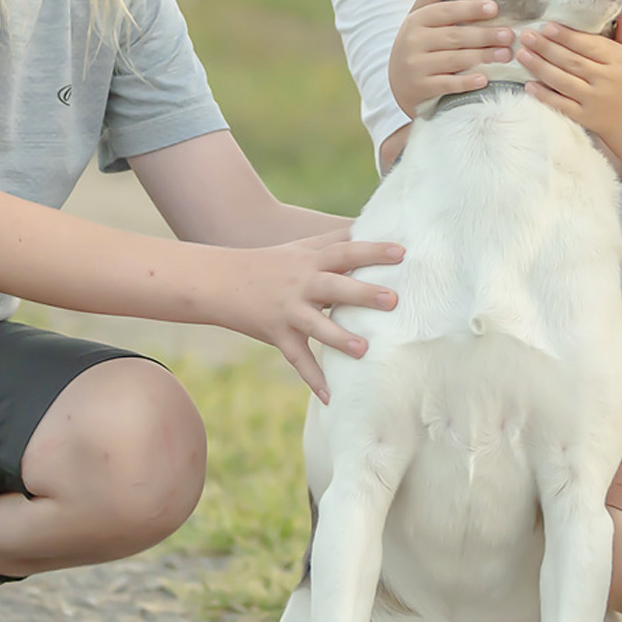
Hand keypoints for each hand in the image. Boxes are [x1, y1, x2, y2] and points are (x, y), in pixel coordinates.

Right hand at [216, 233, 403, 399]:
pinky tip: (330, 396)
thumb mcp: (301, 246)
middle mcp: (301, 284)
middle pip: (334, 286)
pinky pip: (297, 358)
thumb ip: (335, 238)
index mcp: (311, 260)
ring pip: (316, 325)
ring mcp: (288, 310)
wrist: (220, 281)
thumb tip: (369, 224)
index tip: (401, 253)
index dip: (372, 250)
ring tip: (364, 349)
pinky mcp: (277, 334)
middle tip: (393, 300)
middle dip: (363, 293)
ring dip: (339, 338)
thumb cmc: (271, 263)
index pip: (346, 251)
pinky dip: (312, 377)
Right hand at [386, 0, 511, 120]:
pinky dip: (466, 82)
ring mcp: (416, 66)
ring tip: (505, 54)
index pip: (446, 11)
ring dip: (482, 57)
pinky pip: (447, 84)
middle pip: (454, 36)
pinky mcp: (421, 88)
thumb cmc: (418, 44)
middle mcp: (414, 42)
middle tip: (509, 35)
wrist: (397, 84)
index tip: (495, 8)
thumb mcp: (419, 17)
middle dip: (484, 35)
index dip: (470, 9)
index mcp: (417, 20)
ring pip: (454, 59)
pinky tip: (485, 79)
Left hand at [515, 2, 621, 152]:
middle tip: (526, 36)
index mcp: (618, 60)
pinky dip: (544, 96)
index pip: (589, 45)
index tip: (547, 26)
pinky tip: (528, 85)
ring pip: (563, 82)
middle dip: (546, 48)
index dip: (567, 36)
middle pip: (572, 62)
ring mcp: (594, 100)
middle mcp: (606, 79)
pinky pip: (561, 105)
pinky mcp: (584, 117)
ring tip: (521, 54)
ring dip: (540, 67)